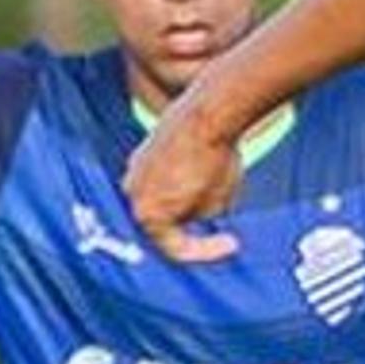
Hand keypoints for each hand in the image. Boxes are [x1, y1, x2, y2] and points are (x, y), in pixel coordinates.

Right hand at [124, 102, 243, 262]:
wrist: (210, 112)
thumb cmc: (215, 159)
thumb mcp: (218, 204)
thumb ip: (202, 219)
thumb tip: (198, 214)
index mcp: (147, 215)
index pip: (176, 249)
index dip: (208, 251)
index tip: (232, 242)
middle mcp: (132, 192)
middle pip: (164, 224)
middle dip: (192, 225)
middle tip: (217, 225)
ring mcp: (135, 169)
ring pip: (161, 199)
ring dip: (185, 203)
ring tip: (215, 192)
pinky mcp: (144, 150)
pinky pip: (161, 177)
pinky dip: (180, 181)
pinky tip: (204, 171)